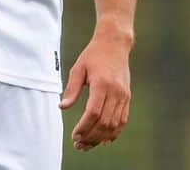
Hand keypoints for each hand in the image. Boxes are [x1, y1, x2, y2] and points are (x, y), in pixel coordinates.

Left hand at [60, 32, 131, 151]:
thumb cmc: (93, 55)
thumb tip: (63, 107)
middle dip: (91, 136)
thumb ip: (72, 89)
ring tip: (87, 144)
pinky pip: (122, 120)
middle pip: (104, 122)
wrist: (115, 44)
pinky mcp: (127, 98)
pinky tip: (103, 140)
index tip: (74, 135)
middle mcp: (115, 91)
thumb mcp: (78, 68)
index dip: (84, 127)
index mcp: (102, 84)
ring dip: (101, 138)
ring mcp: (123, 96)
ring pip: (114, 124)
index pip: (93, 112)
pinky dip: (114, 133)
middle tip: (78, 144)